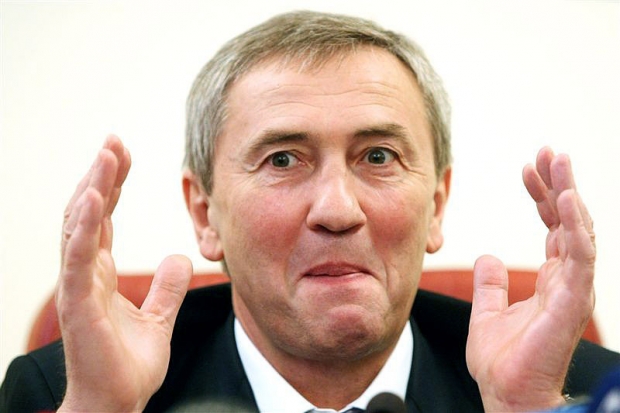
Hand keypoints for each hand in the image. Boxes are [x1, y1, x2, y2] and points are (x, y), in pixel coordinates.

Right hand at [56, 136, 191, 411]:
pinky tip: (95, 196)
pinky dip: (86, 224)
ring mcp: (79, 285)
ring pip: (80, 225)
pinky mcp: (79, 302)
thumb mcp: (159, 318)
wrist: (118, 403)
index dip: (112, 185)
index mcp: (102, 273)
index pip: (104, 218)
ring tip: (107, 153)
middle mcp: (86, 272)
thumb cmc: (129, 366)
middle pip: (90, 212)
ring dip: (93, 187)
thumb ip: (167, 288)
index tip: (124, 153)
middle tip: (114, 140)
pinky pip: (80, 256)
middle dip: (101, 175)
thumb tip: (178, 258)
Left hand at [466, 147, 595, 411]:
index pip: (551, 227)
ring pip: (579, 231)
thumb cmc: (502, 362)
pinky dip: (574, 226)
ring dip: (570, 193)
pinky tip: (566, 199)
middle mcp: (566, 279)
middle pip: (568, 221)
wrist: (506, 396)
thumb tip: (486, 257)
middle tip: (548, 152)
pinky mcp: (571, 301)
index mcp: (549, 279)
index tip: (528, 168)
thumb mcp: (488, 312)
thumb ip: (489, 285)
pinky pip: (579, 256)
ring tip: (558, 161)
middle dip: (559, 184)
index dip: (542, 196)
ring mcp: (572, 289)